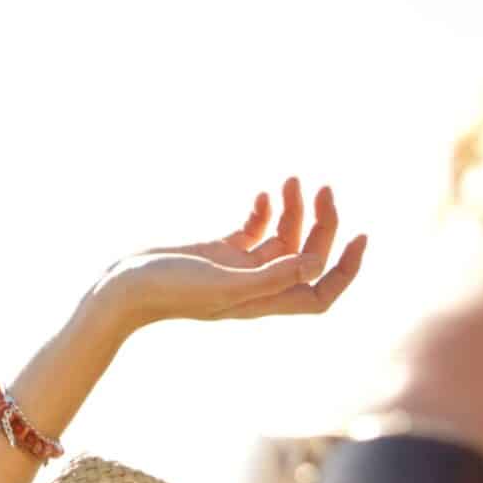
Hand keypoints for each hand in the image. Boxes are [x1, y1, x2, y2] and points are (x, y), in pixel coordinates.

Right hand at [93, 178, 366, 333]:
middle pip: (307, 257)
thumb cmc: (168, 289)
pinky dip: (264, 210)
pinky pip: (255, 229)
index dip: (346, 270)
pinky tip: (261, 195)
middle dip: (322, 223)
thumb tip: (316, 263)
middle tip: (323, 189)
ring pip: (284, 238)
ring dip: (295, 208)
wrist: (123, 288)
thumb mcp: (224, 283)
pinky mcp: (219, 252)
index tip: (359, 236)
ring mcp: (237, 269)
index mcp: (262, 301)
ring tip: (291, 181)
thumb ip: (271, 276)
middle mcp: (255, 287)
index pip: (319, 294)